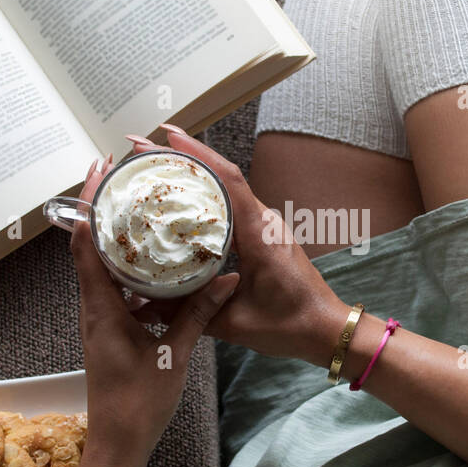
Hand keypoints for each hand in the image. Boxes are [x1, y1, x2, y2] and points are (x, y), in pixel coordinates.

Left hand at [70, 156, 238, 466]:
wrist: (118, 444)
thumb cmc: (138, 405)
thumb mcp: (174, 356)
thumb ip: (197, 314)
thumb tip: (224, 278)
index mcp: (102, 310)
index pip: (86, 245)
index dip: (90, 204)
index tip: (101, 170)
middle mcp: (93, 309)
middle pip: (88, 247)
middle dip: (102, 209)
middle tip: (123, 176)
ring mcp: (99, 320)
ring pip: (100, 266)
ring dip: (114, 236)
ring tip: (139, 208)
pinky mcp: (108, 331)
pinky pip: (112, 287)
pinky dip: (126, 266)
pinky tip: (151, 261)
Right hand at [124, 126, 347, 366]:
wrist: (325, 330)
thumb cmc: (290, 325)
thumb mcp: (232, 323)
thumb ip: (188, 313)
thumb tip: (142, 306)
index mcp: (259, 233)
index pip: (227, 179)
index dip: (196, 153)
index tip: (166, 136)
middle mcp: (263, 221)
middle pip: (221, 175)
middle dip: (182, 156)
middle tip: (141, 150)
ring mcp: (264, 225)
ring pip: (225, 188)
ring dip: (192, 174)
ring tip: (153, 167)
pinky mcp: (262, 235)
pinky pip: (230, 206)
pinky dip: (204, 196)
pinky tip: (180, 201)